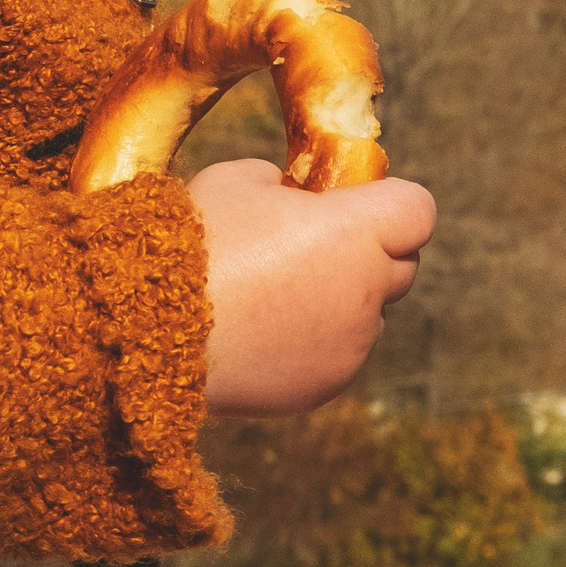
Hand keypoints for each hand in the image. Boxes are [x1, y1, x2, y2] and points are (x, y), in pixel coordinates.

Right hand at [188, 159, 434, 412]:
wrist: (147, 329)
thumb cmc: (190, 243)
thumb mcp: (235, 182)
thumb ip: (282, 185)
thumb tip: (293, 198)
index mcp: (354, 231)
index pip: (418, 211)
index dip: (390, 204)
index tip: (353, 203)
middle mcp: (366, 290)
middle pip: (401, 265)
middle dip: (369, 252)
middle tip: (311, 245)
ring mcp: (351, 344)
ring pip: (369, 314)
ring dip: (341, 300)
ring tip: (273, 294)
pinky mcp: (327, 384)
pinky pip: (339, 354)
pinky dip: (316, 342)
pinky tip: (263, 333)